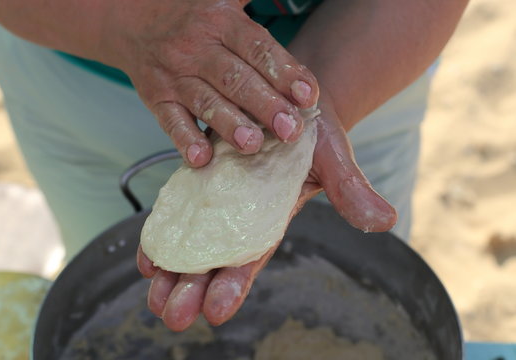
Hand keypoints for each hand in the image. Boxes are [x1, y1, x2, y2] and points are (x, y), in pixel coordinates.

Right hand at [97, 0, 317, 166]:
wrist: (135, 22)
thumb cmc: (195, 17)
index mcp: (221, 22)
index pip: (256, 47)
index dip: (283, 71)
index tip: (307, 95)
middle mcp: (197, 48)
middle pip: (235, 78)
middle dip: (264, 105)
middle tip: (290, 130)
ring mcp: (174, 75)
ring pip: (205, 101)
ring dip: (229, 125)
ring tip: (252, 145)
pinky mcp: (156, 98)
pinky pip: (170, 121)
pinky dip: (185, 140)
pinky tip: (201, 158)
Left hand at [136, 95, 396, 331]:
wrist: (284, 103)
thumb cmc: (314, 135)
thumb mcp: (335, 159)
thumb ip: (351, 191)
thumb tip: (383, 221)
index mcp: (269, 218)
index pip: (251, 257)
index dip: (235, 284)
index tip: (217, 310)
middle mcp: (239, 217)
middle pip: (213, 260)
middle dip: (193, 289)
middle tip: (172, 315)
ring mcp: (216, 200)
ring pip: (191, 244)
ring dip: (172, 271)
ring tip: (154, 296)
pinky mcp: (200, 179)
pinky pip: (178, 212)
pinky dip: (162, 234)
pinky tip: (147, 258)